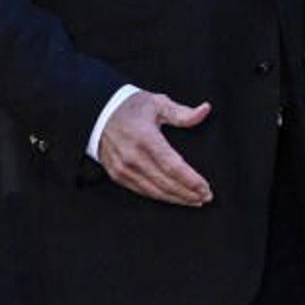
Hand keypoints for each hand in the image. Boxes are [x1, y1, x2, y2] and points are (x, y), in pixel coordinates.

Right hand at [98, 89, 212, 204]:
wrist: (98, 113)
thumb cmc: (131, 107)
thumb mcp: (157, 103)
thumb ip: (182, 112)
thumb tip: (205, 110)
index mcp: (145, 138)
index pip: (173, 166)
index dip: (191, 180)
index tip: (206, 188)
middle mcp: (132, 157)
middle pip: (166, 183)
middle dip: (189, 193)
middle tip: (207, 197)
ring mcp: (123, 168)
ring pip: (155, 191)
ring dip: (177, 199)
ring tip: (196, 201)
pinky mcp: (117, 175)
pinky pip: (143, 191)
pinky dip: (161, 197)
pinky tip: (175, 198)